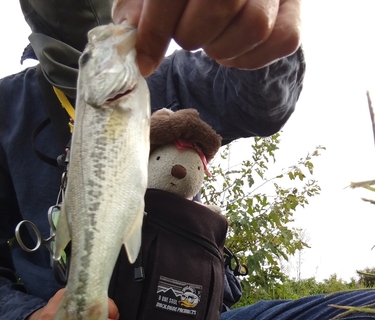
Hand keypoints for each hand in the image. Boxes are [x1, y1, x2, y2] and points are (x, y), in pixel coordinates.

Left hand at [112, 0, 300, 75]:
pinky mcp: (296, 5)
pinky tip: (233, 52)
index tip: (144, 62)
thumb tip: (134, 40)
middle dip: (192, 35)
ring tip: (211, 42)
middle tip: (186, 36)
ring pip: (255, 25)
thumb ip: (138, 6)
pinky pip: (283, 40)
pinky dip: (252, 58)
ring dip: (223, 49)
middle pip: (221, 4)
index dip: (155, 30)